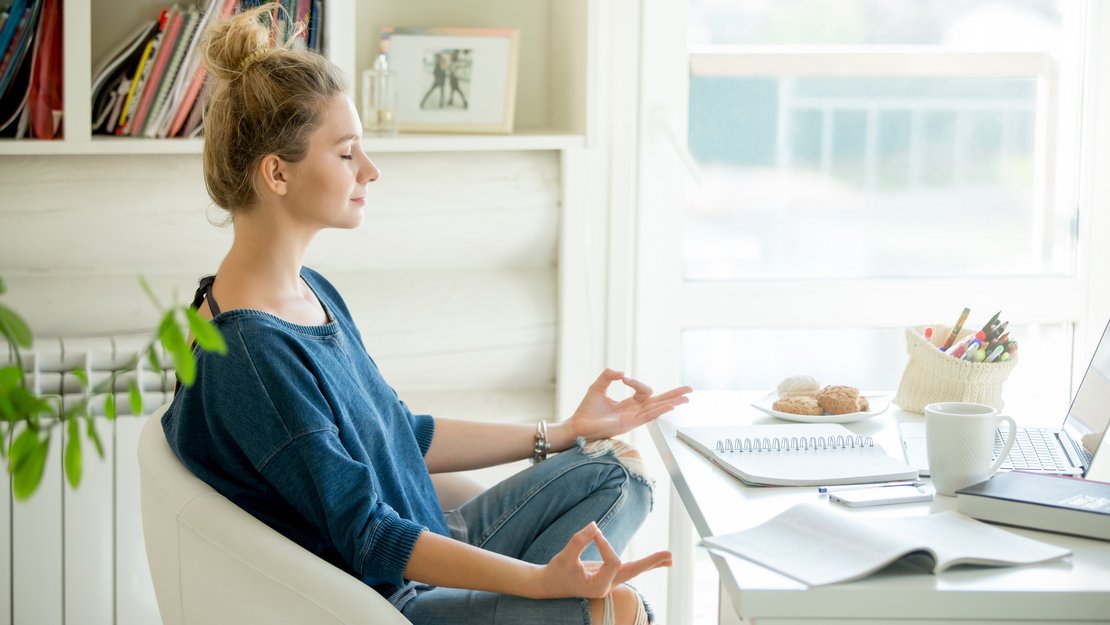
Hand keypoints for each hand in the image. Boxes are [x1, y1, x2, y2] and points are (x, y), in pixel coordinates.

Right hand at [535, 522, 671, 598]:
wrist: (548, 586)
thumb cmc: (556, 572)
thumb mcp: (563, 557)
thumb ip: (578, 541)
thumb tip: (595, 525)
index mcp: (598, 587)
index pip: (612, 561)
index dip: (605, 544)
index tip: (593, 533)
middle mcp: (607, 586)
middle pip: (633, 572)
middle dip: (651, 563)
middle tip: (671, 556)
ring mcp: (608, 582)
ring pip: (633, 571)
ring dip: (651, 563)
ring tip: (669, 558)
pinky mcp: (607, 575)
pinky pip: (628, 569)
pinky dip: (642, 565)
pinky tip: (655, 562)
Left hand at [568, 369, 691, 440]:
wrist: (576, 425)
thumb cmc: (586, 410)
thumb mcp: (598, 386)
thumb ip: (609, 376)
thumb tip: (622, 372)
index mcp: (629, 404)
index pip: (644, 391)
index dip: (637, 382)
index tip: (624, 378)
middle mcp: (634, 412)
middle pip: (659, 402)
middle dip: (674, 395)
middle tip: (690, 390)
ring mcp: (632, 419)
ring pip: (657, 409)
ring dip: (671, 402)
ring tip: (686, 398)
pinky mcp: (628, 425)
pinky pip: (647, 417)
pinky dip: (659, 410)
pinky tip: (670, 406)